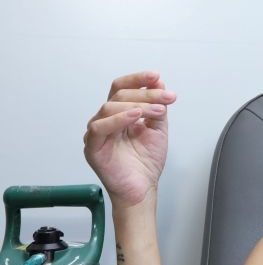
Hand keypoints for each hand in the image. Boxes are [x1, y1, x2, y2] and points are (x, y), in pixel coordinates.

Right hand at [83, 71, 175, 206]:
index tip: (156, 76)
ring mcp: (97, 133)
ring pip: (109, 107)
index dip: (137, 80)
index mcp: (119, 114)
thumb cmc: (146, 163)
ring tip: (158, 110)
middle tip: (168, 98)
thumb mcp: (158, 129)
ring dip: (138, 105)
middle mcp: (106, 120)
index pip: (122, 89)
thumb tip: (159, 82)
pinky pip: (99, 127)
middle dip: (146, 93)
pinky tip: (135, 117)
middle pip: (119, 95)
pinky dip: (118, 119)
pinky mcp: (92, 147)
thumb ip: (158, 107)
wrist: (143, 188)